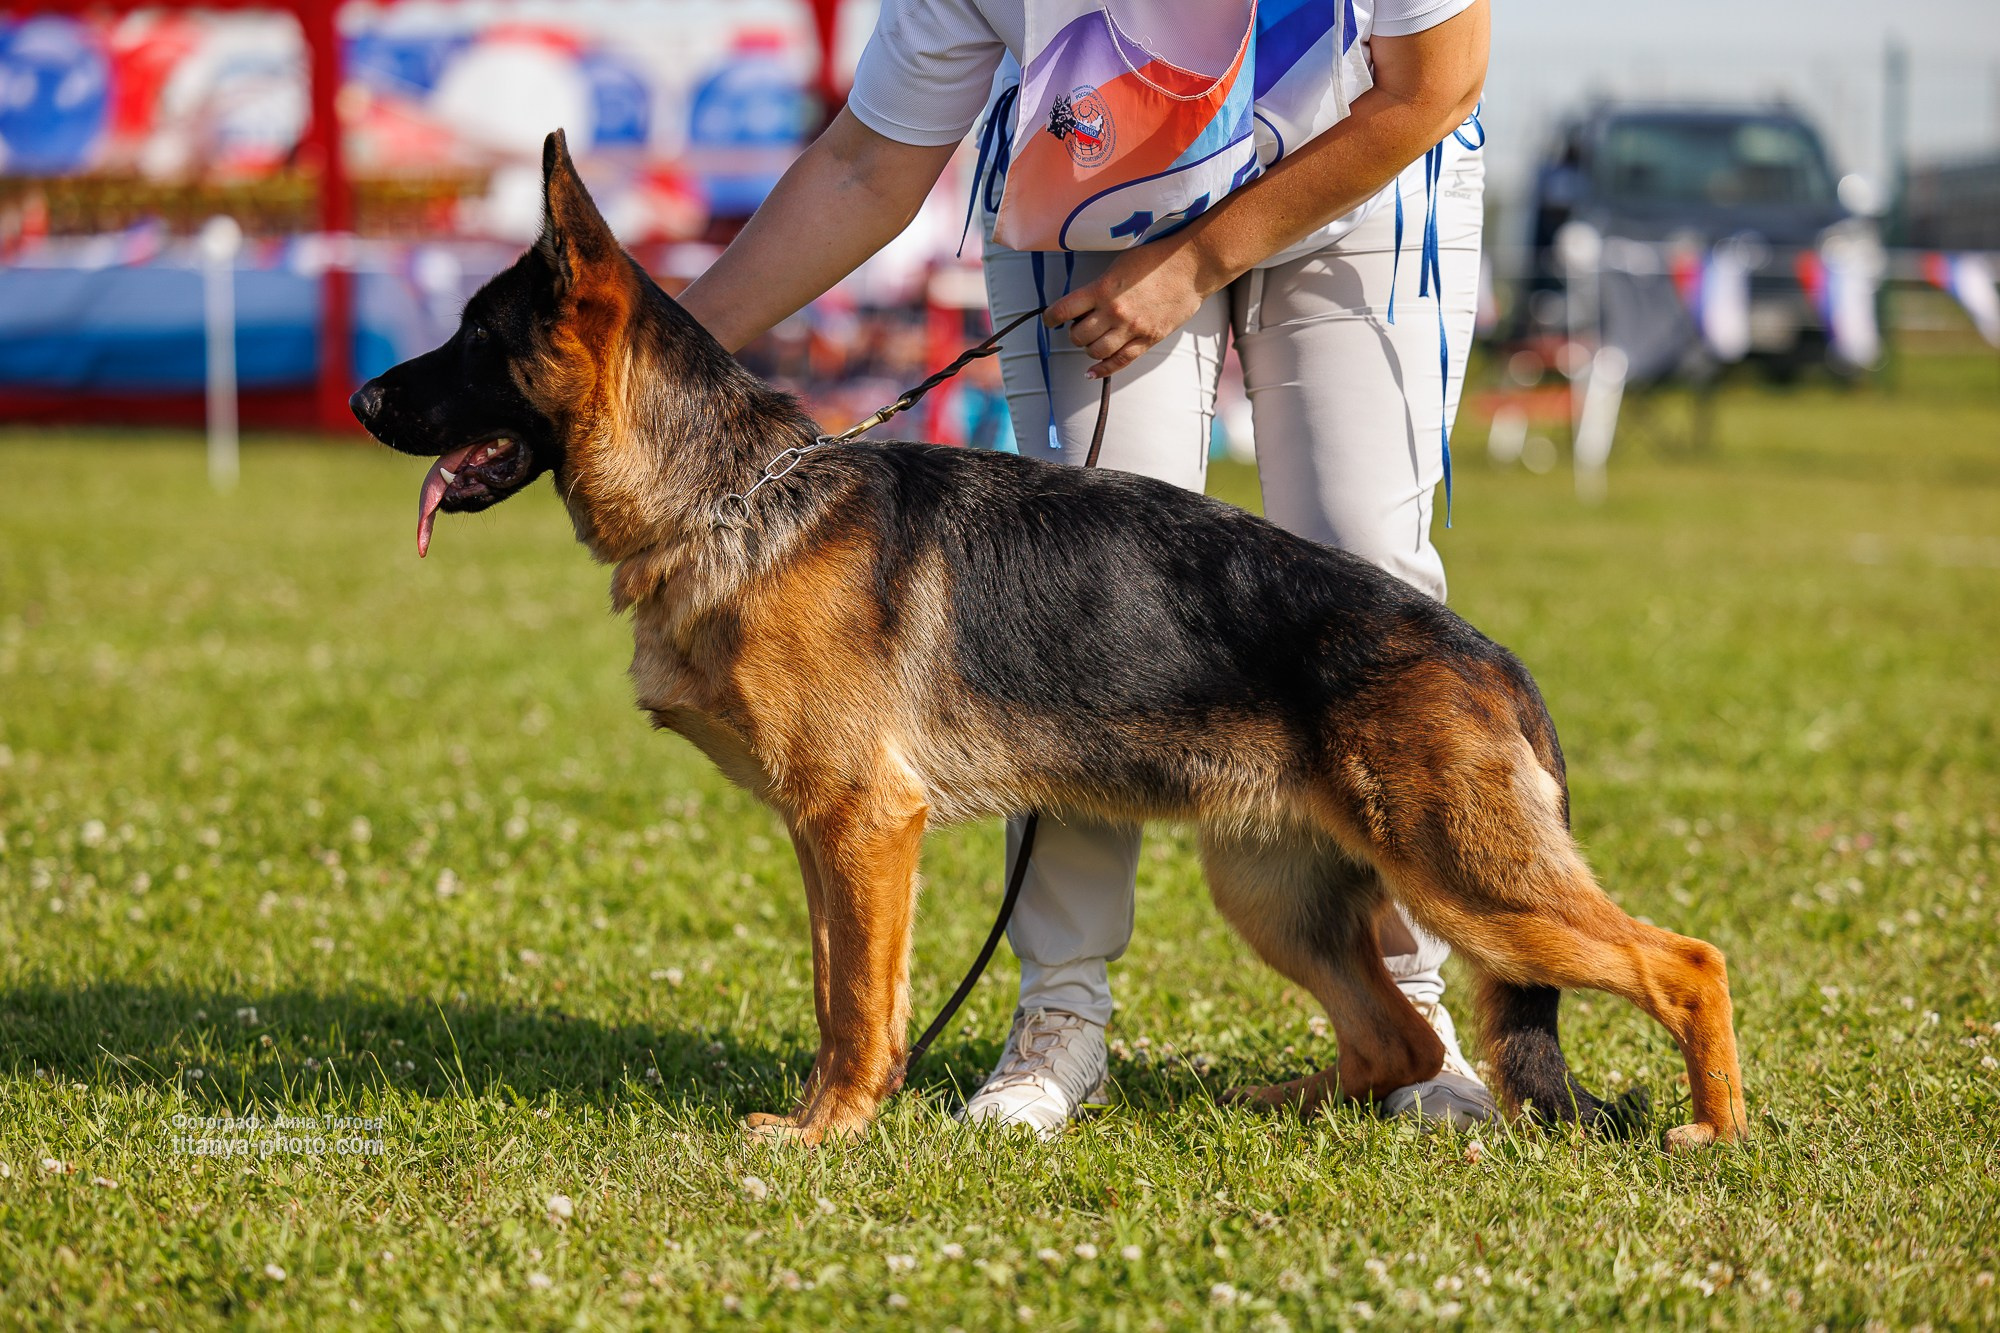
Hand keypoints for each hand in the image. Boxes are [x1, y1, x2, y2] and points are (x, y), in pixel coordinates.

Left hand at [1043, 234, 1223, 377]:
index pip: (1063, 310)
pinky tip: (1092, 372)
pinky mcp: (1148, 340)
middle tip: (1078, 326)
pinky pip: (1120, 362)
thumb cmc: (1155, 259)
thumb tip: (1083, 305)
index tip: (1050, 319)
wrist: (1191, 266)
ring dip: (1088, 348)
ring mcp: (1131, 329)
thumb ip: (1099, 287)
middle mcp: (1113, 312)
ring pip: (1095, 351)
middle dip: (1073, 333)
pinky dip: (1103, 370)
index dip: (1051, 317)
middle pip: (1078, 336)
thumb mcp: (1119, 266)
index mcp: (1102, 290)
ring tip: (1091, 340)